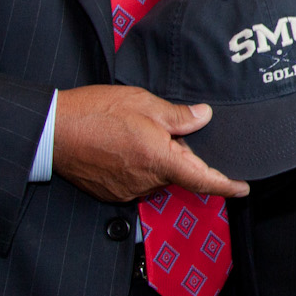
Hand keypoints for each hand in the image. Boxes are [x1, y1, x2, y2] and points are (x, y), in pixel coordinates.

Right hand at [52, 85, 246, 202]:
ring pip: (156, 176)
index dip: (226, 185)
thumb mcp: (144, 103)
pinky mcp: (111, 192)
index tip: (242, 188)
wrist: (53, 131)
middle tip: (160, 128)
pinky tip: (121, 145)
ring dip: (156, 159)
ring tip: (134, 133)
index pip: (203, 180)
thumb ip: (178, 115)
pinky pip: (136, 181)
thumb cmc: (95, 113)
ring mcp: (127, 190)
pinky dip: (137, 166)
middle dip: (177, 154)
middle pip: (178, 173)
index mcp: (161, 160)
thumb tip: (203, 116)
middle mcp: (147, 182)